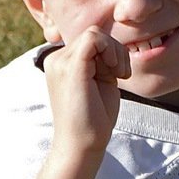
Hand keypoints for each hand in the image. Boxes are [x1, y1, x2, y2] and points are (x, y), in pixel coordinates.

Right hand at [41, 26, 129, 155]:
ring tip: (118, 75)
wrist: (82, 145)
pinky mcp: (70, 67)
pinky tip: (115, 72)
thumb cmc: (94, 120)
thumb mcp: (100, 82)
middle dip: (115, 51)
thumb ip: (102, 61)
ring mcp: (60, 62)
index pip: (91, 39)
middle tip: (121, 75)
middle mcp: (57, 59)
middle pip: (94, 33)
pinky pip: (93, 38)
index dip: (111, 51)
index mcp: (62, 63)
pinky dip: (111, 50)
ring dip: (115, 52)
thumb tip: (111, 42)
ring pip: (95, 33)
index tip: (119, 74)